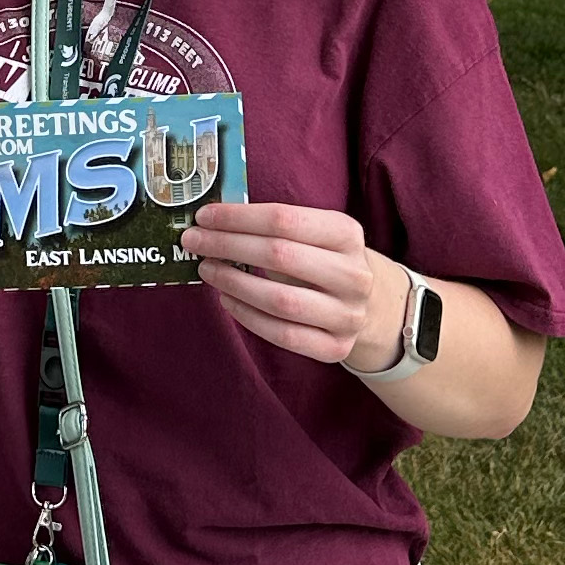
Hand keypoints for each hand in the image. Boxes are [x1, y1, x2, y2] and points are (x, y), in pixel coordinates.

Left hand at [184, 202, 399, 370]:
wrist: (370, 305)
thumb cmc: (324, 261)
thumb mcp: (314, 234)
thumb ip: (273, 227)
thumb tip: (212, 221)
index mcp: (347, 233)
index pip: (284, 219)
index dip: (238, 217)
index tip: (204, 216)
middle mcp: (354, 275)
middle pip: (279, 256)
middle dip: (228, 245)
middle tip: (194, 242)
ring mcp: (348, 315)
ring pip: (280, 300)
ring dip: (234, 283)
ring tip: (207, 270)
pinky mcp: (336, 348)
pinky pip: (283, 335)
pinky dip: (247, 317)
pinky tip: (227, 300)